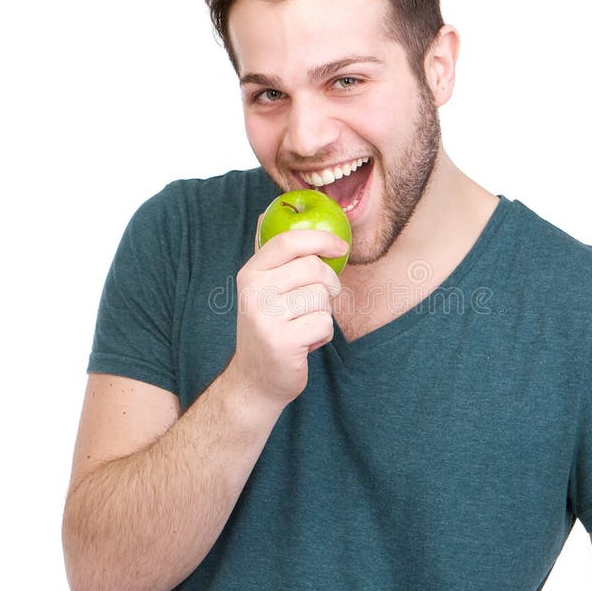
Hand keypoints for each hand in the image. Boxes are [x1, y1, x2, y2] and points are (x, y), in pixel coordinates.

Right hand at [229, 215, 347, 406]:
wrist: (255, 379)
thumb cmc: (269, 328)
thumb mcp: (262, 289)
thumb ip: (270, 256)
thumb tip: (266, 212)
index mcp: (250, 274)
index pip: (289, 241)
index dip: (321, 239)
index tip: (341, 247)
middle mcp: (253, 292)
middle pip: (313, 268)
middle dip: (328, 285)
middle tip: (322, 300)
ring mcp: (265, 318)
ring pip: (321, 297)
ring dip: (323, 314)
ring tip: (304, 326)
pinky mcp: (281, 342)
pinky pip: (323, 324)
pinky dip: (322, 335)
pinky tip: (306, 343)